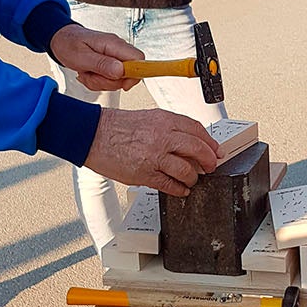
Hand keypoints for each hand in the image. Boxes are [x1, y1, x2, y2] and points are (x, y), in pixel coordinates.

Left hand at [49, 24, 142, 91]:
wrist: (61, 40)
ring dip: (101, 82)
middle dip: (111, 82)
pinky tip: (89, 73)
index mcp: (114, 44)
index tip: (122, 84)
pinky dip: (99, 81)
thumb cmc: (68, 44)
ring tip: (87, 73)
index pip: (139, 59)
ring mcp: (115, 57)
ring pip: (119, 80)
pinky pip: (111, 80)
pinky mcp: (111, 64)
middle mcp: (118, 49)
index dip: (135, 74)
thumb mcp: (81, 57)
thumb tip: (121, 71)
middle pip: (129, 74)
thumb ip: (102, 64)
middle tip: (93, 76)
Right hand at [82, 108, 218, 196]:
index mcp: (165, 120)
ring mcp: (155, 156)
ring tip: (192, 179)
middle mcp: (163, 137)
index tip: (215, 150)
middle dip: (208, 161)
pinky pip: (170, 185)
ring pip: (187, 170)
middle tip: (210, 166)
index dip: (210, 142)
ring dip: (193, 177)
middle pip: (198, 150)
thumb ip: (168, 128)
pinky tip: (181, 189)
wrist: (92, 134)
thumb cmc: (116, 127)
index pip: (197, 130)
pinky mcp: (145, 174)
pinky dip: (179, 189)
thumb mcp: (148, 117)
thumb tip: (188, 141)